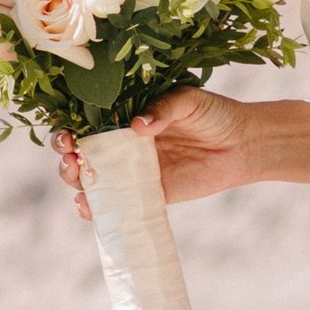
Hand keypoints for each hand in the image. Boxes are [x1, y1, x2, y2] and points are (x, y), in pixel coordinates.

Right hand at [51, 90, 269, 219]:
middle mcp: (123, 143)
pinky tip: (88, 207)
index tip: (67, 132)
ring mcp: (133, 171)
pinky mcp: (148, 195)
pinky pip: (116, 204)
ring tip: (77, 177)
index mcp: (125, 115)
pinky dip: (96, 209)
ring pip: (92, 179)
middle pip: (81, 152)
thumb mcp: (189, 100)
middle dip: (66, 155)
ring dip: (76, 181)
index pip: (87, 120)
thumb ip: (164, 108)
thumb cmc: (214, 114)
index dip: (69, 125)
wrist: (242, 144)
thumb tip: (138, 125)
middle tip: (71, 155)